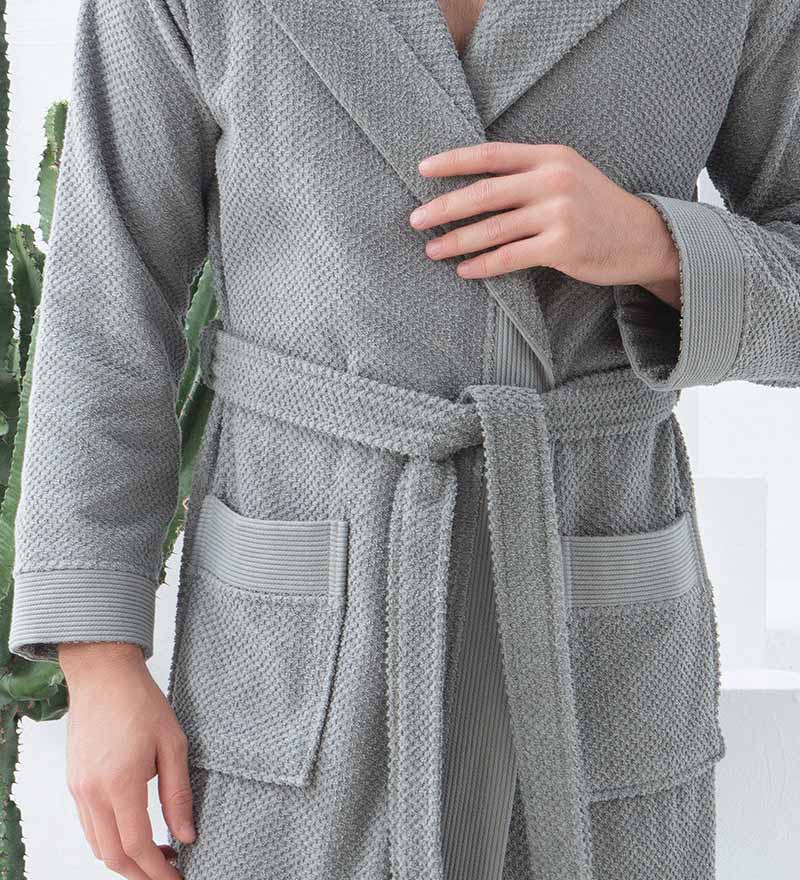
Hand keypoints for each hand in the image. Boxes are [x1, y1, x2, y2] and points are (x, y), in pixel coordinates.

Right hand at [59, 642, 194, 878]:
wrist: (103, 675)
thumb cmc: (142, 703)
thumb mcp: (173, 744)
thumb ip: (178, 793)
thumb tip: (186, 834)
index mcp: (120, 783)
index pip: (137, 845)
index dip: (157, 871)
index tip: (176, 878)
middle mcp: (93, 792)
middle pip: (113, 855)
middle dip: (141, 873)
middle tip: (169, 871)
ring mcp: (78, 789)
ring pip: (98, 844)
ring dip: (125, 858)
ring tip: (158, 851)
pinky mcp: (74, 782)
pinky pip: (89, 825)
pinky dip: (110, 838)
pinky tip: (134, 829)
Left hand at [410, 142, 681, 309]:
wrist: (643, 237)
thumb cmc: (596, 208)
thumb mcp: (567, 175)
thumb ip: (528, 174)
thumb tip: (474, 187)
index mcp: (550, 157)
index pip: (491, 155)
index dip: (454, 161)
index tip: (422, 170)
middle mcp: (553, 180)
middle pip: (485, 193)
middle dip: (444, 207)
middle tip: (415, 220)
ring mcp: (559, 213)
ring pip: (493, 228)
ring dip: (457, 241)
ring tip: (432, 251)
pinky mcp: (562, 247)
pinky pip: (510, 257)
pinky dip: (483, 265)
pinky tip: (464, 270)